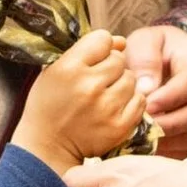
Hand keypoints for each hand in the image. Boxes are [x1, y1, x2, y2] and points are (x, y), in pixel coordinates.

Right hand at [12, 29, 144, 171]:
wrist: (47, 147)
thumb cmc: (48, 105)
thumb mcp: (55, 71)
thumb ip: (86, 51)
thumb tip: (121, 41)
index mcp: (69, 68)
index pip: (103, 39)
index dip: (101, 47)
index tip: (93, 59)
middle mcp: (89, 85)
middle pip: (119, 60)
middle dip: (111, 67)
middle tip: (97, 82)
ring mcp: (106, 107)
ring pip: (131, 79)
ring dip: (121, 84)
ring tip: (105, 96)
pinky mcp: (119, 126)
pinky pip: (140, 100)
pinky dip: (130, 102)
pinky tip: (114, 108)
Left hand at [121, 24, 186, 153]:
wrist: (155, 59)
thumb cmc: (148, 49)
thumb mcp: (143, 41)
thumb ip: (144, 60)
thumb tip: (146, 90)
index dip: (171, 97)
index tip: (147, 105)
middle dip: (170, 123)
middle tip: (143, 127)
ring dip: (172, 140)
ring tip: (144, 140)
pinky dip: (171, 152)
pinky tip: (148, 149)